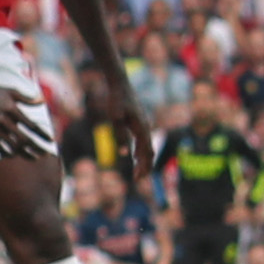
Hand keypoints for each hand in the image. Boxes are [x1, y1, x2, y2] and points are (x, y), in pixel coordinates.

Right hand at [0, 76, 48, 159]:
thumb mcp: (12, 92)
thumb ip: (27, 99)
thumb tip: (43, 101)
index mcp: (11, 110)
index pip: (31, 125)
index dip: (42, 134)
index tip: (51, 141)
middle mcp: (3, 120)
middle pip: (23, 139)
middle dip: (36, 148)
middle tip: (45, 154)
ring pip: (12, 146)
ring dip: (24, 154)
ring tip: (34, 158)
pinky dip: (7, 153)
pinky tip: (15, 155)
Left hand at [86, 65, 151, 182]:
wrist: (120, 83)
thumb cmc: (116, 100)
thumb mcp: (114, 119)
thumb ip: (119, 136)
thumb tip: (124, 155)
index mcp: (141, 128)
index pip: (146, 152)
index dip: (143, 167)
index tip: (137, 179)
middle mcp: (146, 127)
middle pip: (149, 151)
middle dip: (145, 167)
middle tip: (139, 180)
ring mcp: (144, 125)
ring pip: (148, 146)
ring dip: (144, 160)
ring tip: (140, 172)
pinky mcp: (139, 123)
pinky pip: (143, 141)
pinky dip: (141, 151)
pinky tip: (135, 157)